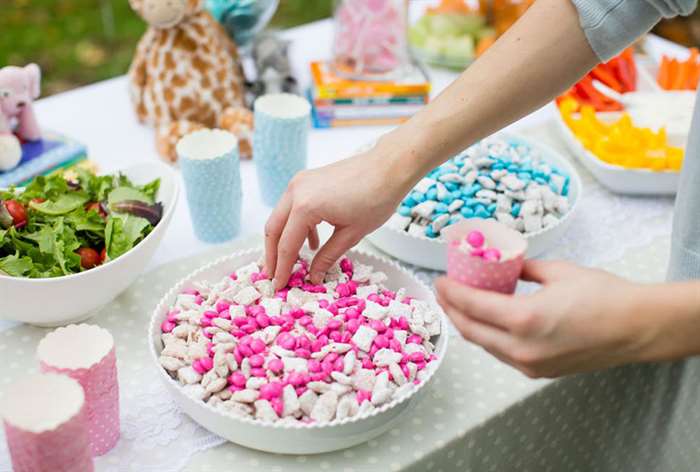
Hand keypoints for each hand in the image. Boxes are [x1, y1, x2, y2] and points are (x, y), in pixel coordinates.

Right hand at [264, 143, 413, 288]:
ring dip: (283, 239)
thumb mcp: (351, 235)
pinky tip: (311, 243)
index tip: (278, 286)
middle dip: (272, 255)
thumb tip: (313, 277)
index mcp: (305, 207)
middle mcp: (296, 192)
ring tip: (289, 262)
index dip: (282, 269)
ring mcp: (299, 182)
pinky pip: (293, 206)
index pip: (287, 245)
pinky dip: (296, 225)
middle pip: (274, 229)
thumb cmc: (375, 199)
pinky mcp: (307, 180)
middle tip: (273, 276)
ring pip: (281, 216)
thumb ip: (327, 257)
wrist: (388, 168)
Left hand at [434, 260, 656, 377]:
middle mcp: (522, 348)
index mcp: (524, 319)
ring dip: (468, 325)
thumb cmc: (603, 296)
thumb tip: (504, 263)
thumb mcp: (557, 271)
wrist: (638, 328)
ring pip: (485, 345)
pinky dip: (489, 337)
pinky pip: (502, 354)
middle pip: (471, 330)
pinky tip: (487, 321)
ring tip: (459, 305)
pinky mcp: (539, 372)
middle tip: (443, 293)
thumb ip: (523, 269)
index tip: (439, 281)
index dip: (450, 293)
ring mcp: (529, 365)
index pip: (472, 306)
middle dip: (451, 310)